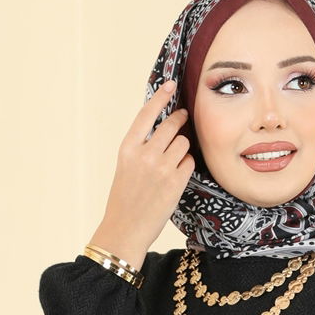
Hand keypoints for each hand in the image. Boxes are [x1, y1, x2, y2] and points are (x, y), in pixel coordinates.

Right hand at [88, 81, 194, 267]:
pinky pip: (189, 162)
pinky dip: (186, 166)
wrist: (125, 229)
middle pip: (171, 125)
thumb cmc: (125, 199)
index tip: (171, 85)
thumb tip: (163, 128)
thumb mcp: (125, 167)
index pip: (147, 114)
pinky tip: (177, 176)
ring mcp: (161, 168)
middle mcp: (144, 154)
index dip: (161, 97)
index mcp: (127, 148)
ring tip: (174, 160)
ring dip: (183, 148)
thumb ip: (141, 147)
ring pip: (183, 143)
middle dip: (180, 120)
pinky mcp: (175, 182)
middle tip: (184, 117)